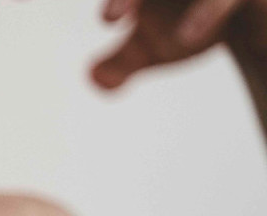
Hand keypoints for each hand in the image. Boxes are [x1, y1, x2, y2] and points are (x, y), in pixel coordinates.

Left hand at [92, 0, 266, 88]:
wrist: (249, 31)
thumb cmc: (194, 26)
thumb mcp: (155, 48)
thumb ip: (120, 62)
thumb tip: (94, 79)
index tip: (109, 20)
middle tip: (116, 17)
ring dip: (182, 8)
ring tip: (178, 40)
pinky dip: (208, 12)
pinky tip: (188, 37)